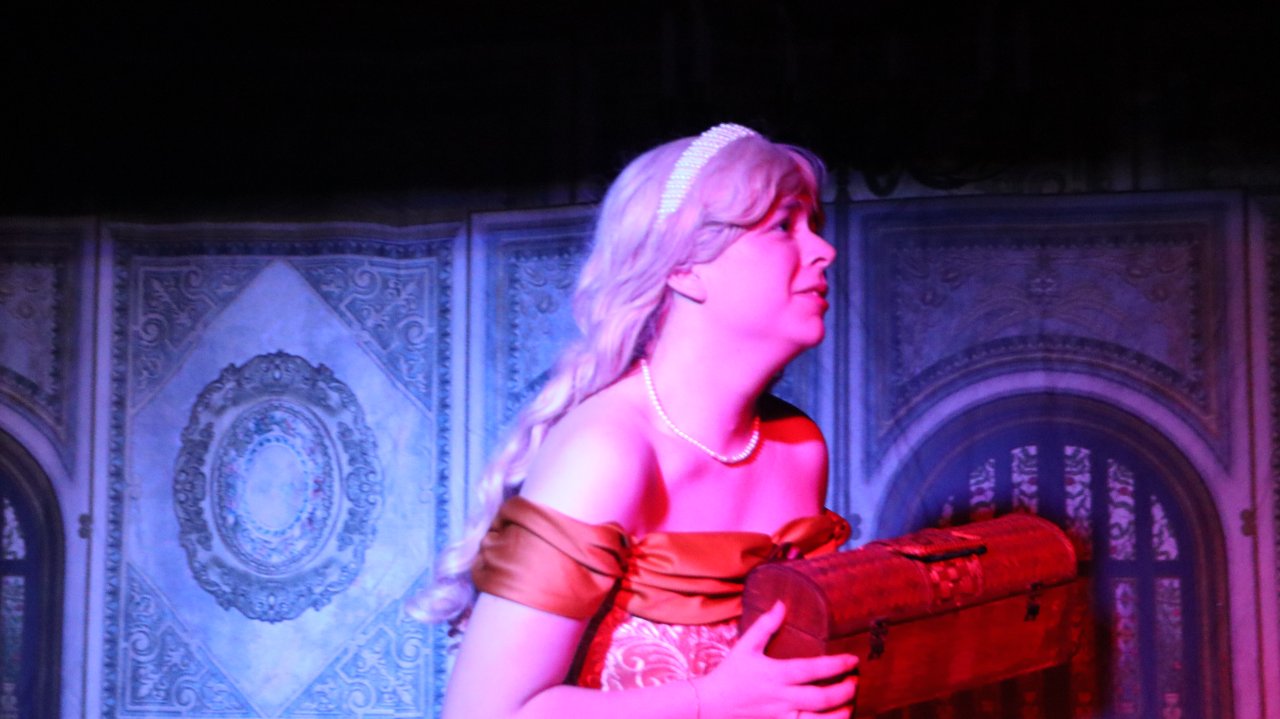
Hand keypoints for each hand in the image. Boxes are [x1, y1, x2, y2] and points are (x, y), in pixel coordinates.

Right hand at [695, 601, 858, 718]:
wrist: (712, 705)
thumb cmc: (731, 673)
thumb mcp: (745, 645)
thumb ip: (766, 625)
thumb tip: (783, 604)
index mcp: (774, 674)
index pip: (810, 670)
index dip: (835, 665)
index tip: (853, 659)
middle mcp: (780, 697)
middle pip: (820, 699)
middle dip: (843, 691)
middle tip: (855, 682)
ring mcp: (781, 716)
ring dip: (839, 714)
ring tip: (850, 704)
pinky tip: (835, 718)